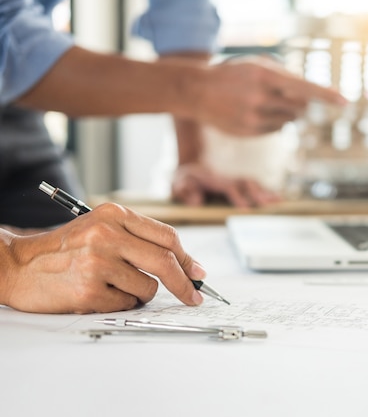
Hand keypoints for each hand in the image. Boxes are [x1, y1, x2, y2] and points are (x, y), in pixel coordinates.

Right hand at [0, 203, 206, 313]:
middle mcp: (107, 235)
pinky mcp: (88, 290)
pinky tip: (99, 294)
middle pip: (166, 261)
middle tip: (194, 297)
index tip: (199, 273)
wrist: (18, 265)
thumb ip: (140, 239)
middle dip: (185, 284)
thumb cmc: (66, 248)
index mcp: (114, 214)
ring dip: (140, 294)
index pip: (167, 236)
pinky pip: (127, 304)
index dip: (189, 258)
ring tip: (114, 285)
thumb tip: (187, 265)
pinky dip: (121, 303)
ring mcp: (97, 263)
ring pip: (148, 287)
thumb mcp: (101, 227)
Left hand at [172, 163, 280, 207]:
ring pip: (253, 184)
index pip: (228, 188)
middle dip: (259, 193)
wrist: (189, 167)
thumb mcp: (178, 184)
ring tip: (279, 201)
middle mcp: (227, 179)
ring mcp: (234, 180)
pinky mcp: (238, 184)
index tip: (247, 208)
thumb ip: (185, 191)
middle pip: (246, 184)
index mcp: (214, 181)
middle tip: (271, 203)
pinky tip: (277, 199)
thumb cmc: (184, 179)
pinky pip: (254, 186)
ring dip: (266, 192)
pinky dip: (266, 191)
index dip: (238, 197)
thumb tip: (197, 201)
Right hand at [189, 56, 345, 135]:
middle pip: (300, 108)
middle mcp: (260, 98)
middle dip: (301, 105)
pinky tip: (256, 113)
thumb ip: (284, 77)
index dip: (326, 94)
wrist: (198, 91)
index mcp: (265, 76)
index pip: (304, 87)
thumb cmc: (234, 75)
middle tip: (288, 98)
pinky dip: (274, 123)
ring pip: (289, 121)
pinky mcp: (249, 133)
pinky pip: (276, 130)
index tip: (345, 101)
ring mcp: (254, 118)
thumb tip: (309, 98)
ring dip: (287, 113)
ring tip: (267, 103)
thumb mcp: (257, 65)